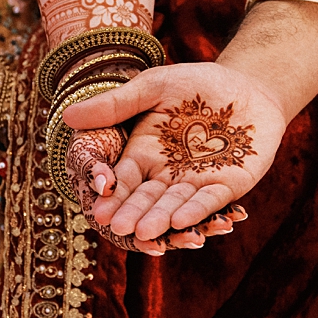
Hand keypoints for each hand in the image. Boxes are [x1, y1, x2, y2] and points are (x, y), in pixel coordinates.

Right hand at [63, 61, 288, 244]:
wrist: (249, 84)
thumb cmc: (197, 83)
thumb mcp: (154, 88)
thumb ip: (116, 104)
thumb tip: (68, 115)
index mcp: (143, 154)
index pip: (123, 179)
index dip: (111, 194)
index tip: (98, 209)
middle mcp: (166, 174)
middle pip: (145, 199)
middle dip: (132, 213)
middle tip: (118, 228)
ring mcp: (196, 182)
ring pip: (174, 205)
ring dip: (160, 219)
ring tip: (145, 233)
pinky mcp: (228, 185)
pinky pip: (209, 200)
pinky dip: (196, 211)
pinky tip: (182, 221)